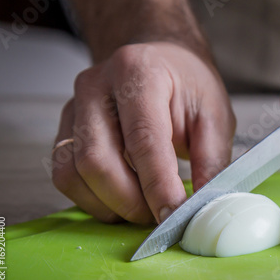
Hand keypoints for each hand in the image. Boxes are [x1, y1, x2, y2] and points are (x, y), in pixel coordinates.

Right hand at [52, 42, 235, 223]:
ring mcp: (74, 107)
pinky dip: (93, 200)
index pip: (143, 139)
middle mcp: (96, 86)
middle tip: (161, 216)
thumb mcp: (214, 114)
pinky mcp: (64, 128)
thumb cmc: (187, 86)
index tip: (173, 215)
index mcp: (139, 73)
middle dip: (131, 202)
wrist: (159, 62)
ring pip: (74, 173)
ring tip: (145, 208)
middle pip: (97, 160)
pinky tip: (122, 199)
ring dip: (110, 205)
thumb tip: (203, 206)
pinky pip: (65, 176)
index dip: (157, 185)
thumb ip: (211, 159)